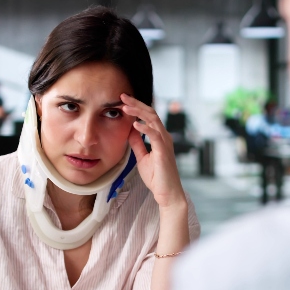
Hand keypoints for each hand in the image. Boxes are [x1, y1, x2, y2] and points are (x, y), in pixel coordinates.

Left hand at [121, 94, 186, 209]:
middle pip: (151, 113)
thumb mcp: (142, 157)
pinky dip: (145, 128)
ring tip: (125, 107)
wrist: (167, 193)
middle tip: (122, 96)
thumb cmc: (157, 177)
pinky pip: (155, 135)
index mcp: (159, 137)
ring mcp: (165, 143)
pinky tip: (135, 124)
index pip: (148, 116)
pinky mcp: (163, 151)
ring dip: (138, 112)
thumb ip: (137, 143)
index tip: (122, 101)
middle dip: (136, 103)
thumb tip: (130, 130)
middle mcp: (164, 136)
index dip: (136, 107)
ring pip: (153, 120)